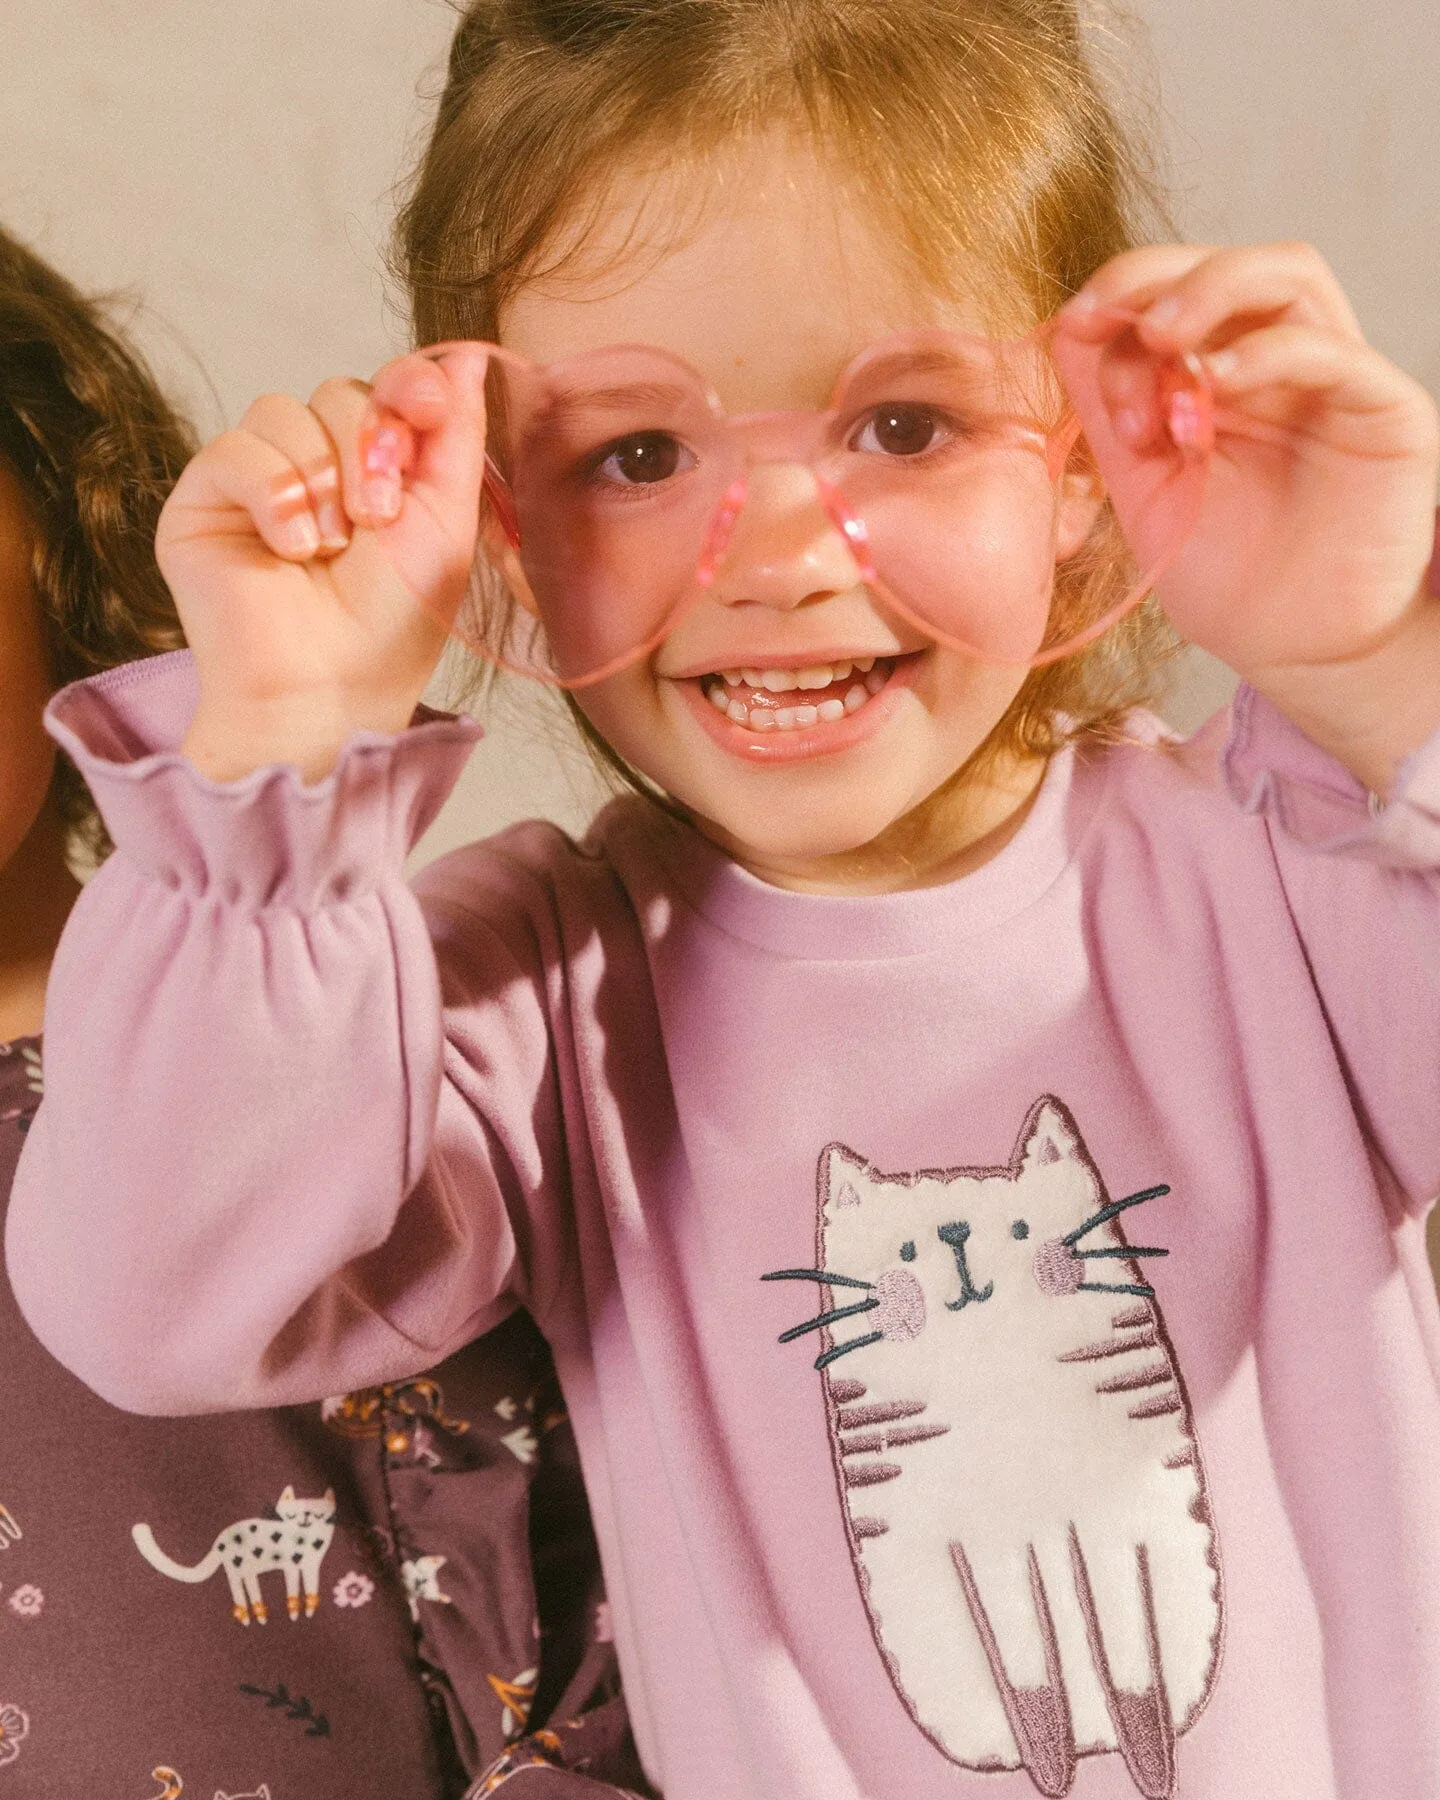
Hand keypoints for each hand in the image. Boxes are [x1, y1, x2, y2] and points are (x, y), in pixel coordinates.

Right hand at [157, 344, 489, 781]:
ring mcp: (259, 479)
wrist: (330, 687)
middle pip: (341, 391)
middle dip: (369, 449)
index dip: (408, 387)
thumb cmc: (395, 623)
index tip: (427, 409)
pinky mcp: (204, 499)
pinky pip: (235, 447)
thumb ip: (457, 436)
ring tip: (329, 549)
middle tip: (377, 520)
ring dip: (322, 480)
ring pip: (283, 409)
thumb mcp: (448, 522)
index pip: (389, 387)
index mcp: (381, 469)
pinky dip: (273, 495)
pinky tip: (289, 550)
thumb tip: (461, 356)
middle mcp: (318, 467)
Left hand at [1054, 244, 1438, 683]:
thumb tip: (1064, 329)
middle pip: (1236, 266)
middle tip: (1111, 320)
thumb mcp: (1142, 482)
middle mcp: (1283, 362)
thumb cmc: (1224, 574)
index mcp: (1224, 371)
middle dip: (1159, 277)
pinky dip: (1268, 353)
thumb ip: (1111, 407)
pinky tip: (1218, 385)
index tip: (1075, 327)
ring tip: (1161, 339)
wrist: (1289, 648)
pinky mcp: (1386, 411)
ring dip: (1213, 290)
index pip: (1180, 290)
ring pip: (1290, 278)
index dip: (1122, 294)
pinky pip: (1333, 353)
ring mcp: (1337, 379)